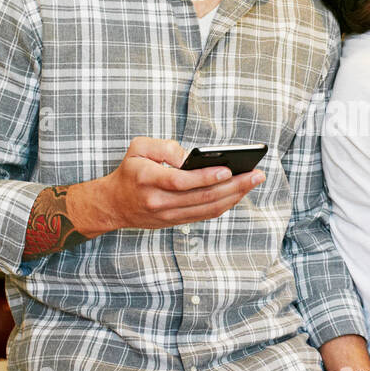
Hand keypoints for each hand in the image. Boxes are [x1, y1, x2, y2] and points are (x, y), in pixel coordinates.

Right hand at [97, 137, 264, 229]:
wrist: (113, 204)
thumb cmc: (130, 171)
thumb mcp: (138, 148)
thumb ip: (164, 148)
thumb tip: (190, 157)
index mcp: (148, 179)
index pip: (181, 181)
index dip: (206, 177)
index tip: (228, 170)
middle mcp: (159, 201)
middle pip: (201, 197)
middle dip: (233, 186)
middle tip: (256, 175)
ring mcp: (168, 215)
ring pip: (207, 208)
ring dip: (234, 196)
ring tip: (253, 182)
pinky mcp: (175, 222)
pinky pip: (205, 215)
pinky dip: (224, 204)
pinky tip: (239, 192)